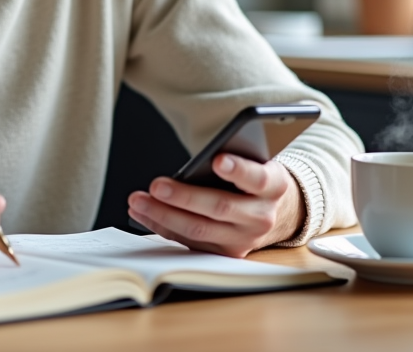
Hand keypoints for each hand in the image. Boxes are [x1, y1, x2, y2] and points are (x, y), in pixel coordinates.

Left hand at [127, 154, 304, 257]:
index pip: (257, 178)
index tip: (218, 159)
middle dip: (183, 197)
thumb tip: (201, 159)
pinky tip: (143, 212)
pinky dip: (162, 226)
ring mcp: (243, 239)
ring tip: (138, 200)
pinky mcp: (225, 252)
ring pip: (198, 229)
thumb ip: (236, 160)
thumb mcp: (257, 162)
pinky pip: (188, 240)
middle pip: (219, 207)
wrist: (274, 212)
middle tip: (156, 185)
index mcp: (274, 186)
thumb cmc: (255, 179)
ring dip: (163, 215)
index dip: (238, 170)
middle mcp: (261, 216)